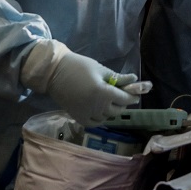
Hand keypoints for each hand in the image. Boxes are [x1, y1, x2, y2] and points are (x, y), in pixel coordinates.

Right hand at [21, 40, 146, 125]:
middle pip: (117, 110)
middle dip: (123, 103)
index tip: (136, 94)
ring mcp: (87, 114)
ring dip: (112, 111)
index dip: (132, 96)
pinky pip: (95, 123)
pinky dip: (101, 119)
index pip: (124, 99)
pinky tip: (101, 111)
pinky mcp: (78, 118)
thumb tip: (134, 79)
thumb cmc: (79, 66)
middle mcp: (97, 107)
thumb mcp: (100, 69)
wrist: (54, 73)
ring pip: (107, 117)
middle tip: (122, 96)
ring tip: (111, 102)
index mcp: (103, 93)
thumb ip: (118, 78)